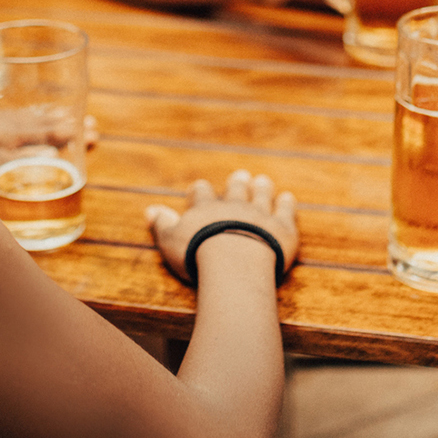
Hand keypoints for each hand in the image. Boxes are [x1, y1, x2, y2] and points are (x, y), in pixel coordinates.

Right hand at [148, 169, 299, 284]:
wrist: (235, 262)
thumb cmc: (197, 254)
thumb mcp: (170, 240)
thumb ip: (162, 224)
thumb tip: (150, 210)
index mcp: (206, 208)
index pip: (201, 193)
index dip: (200, 191)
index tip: (200, 189)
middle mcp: (235, 205)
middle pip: (236, 189)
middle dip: (237, 183)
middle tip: (241, 175)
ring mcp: (260, 214)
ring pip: (262, 195)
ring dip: (262, 188)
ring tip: (261, 181)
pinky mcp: (282, 228)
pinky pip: (285, 211)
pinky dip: (286, 204)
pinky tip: (287, 198)